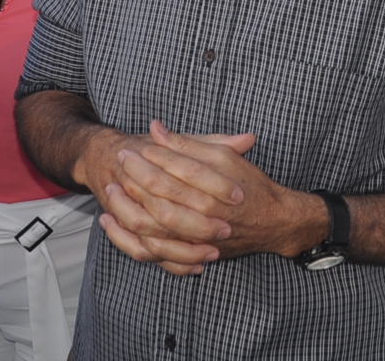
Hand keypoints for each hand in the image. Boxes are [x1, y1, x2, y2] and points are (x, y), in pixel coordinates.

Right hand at [73, 124, 228, 276]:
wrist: (106, 156)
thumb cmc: (152, 149)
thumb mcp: (184, 140)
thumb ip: (216, 142)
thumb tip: (249, 140)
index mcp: (151, 154)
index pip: (187, 170)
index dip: (215, 184)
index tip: (238, 195)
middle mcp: (133, 183)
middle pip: (166, 210)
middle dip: (198, 224)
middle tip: (227, 229)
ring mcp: (126, 207)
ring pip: (151, 237)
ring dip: (183, 249)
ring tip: (213, 253)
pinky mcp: (124, 227)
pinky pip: (143, 253)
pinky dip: (167, 262)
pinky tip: (195, 267)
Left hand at [106, 122, 321, 270]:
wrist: (273, 223)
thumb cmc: (251, 185)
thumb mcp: (224, 157)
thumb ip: (189, 144)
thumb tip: (156, 128)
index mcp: (215, 188)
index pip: (173, 170)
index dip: (150, 157)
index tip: (133, 146)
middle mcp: (206, 216)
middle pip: (159, 197)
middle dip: (135, 178)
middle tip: (119, 161)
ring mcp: (198, 240)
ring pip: (153, 228)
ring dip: (127, 208)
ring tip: (111, 190)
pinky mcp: (192, 255)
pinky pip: (155, 253)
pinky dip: (130, 240)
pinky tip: (114, 225)